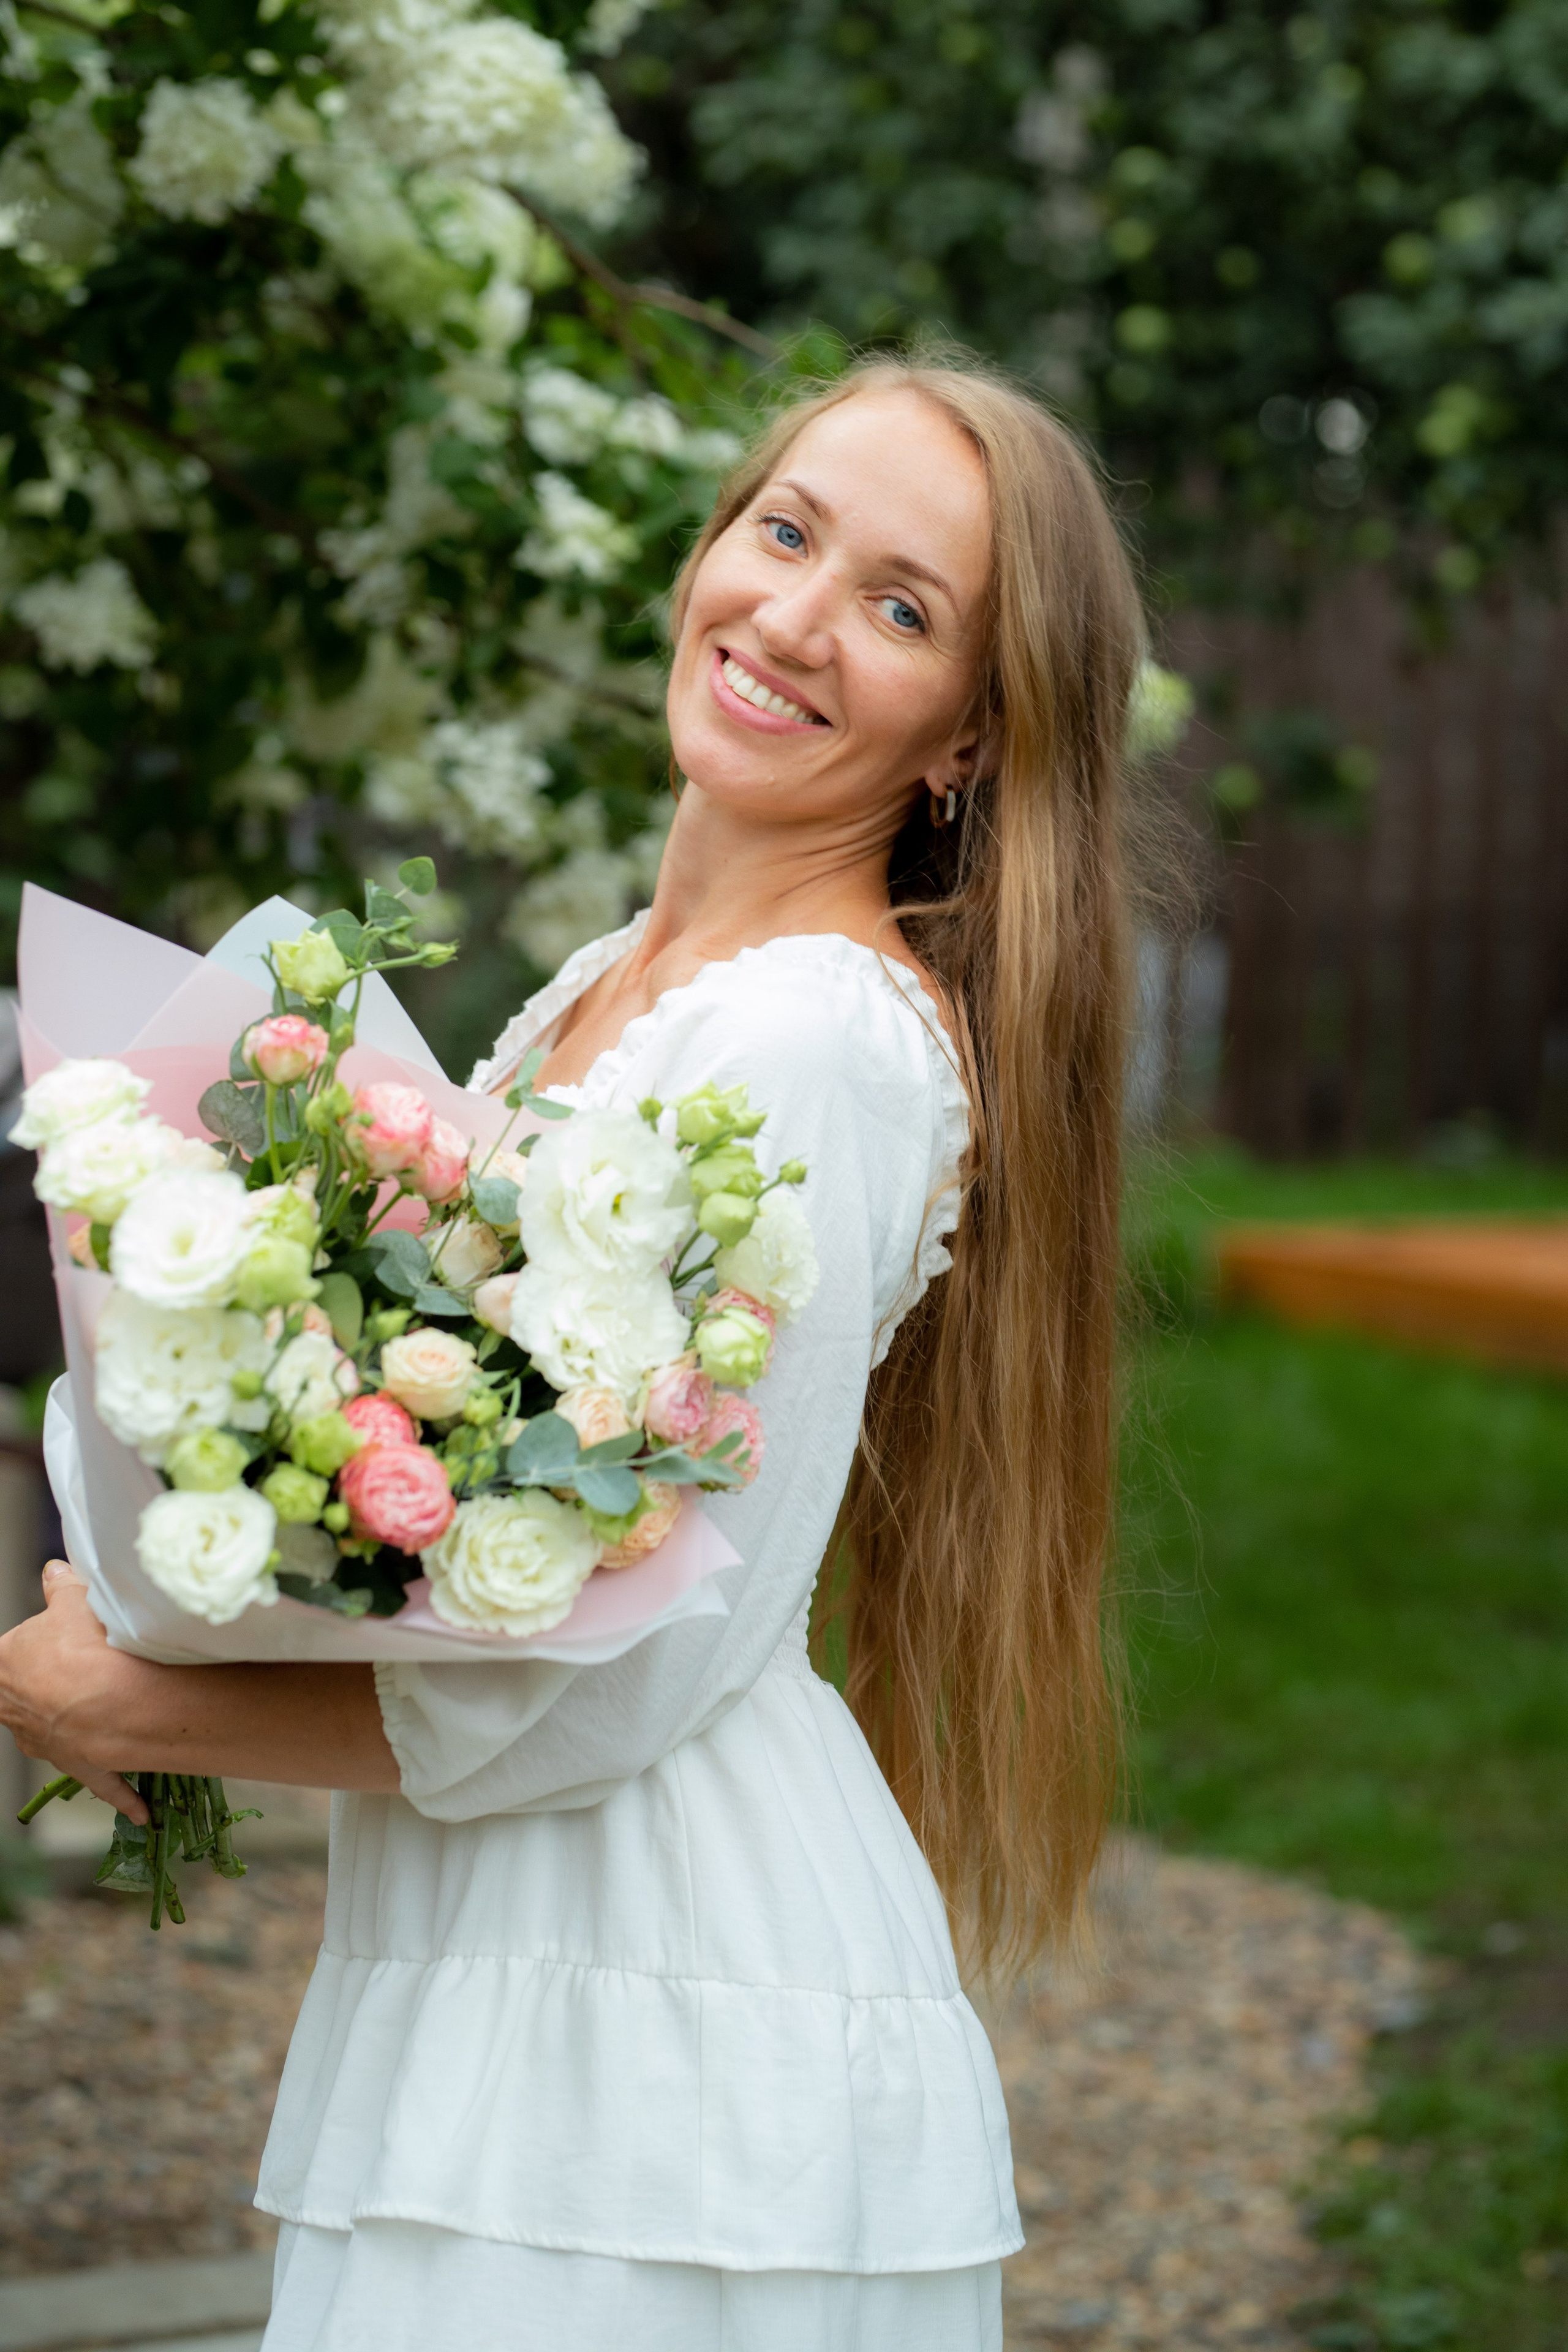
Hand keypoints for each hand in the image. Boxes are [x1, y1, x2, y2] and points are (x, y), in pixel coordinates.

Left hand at [0, 1563, 149, 1822]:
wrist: (109, 1701)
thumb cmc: (86, 1645)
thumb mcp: (74, 1601)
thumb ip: (61, 1588)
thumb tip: (55, 1571)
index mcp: (5, 1665)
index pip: (11, 1652)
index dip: (40, 1643)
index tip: (63, 1639)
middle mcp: (16, 1710)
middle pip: (30, 1694)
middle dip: (58, 1683)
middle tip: (92, 1666)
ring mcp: (46, 1743)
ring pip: (59, 1735)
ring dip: (79, 1727)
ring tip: (116, 1708)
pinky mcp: (80, 1769)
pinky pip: (103, 1784)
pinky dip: (122, 1796)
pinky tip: (140, 1812)